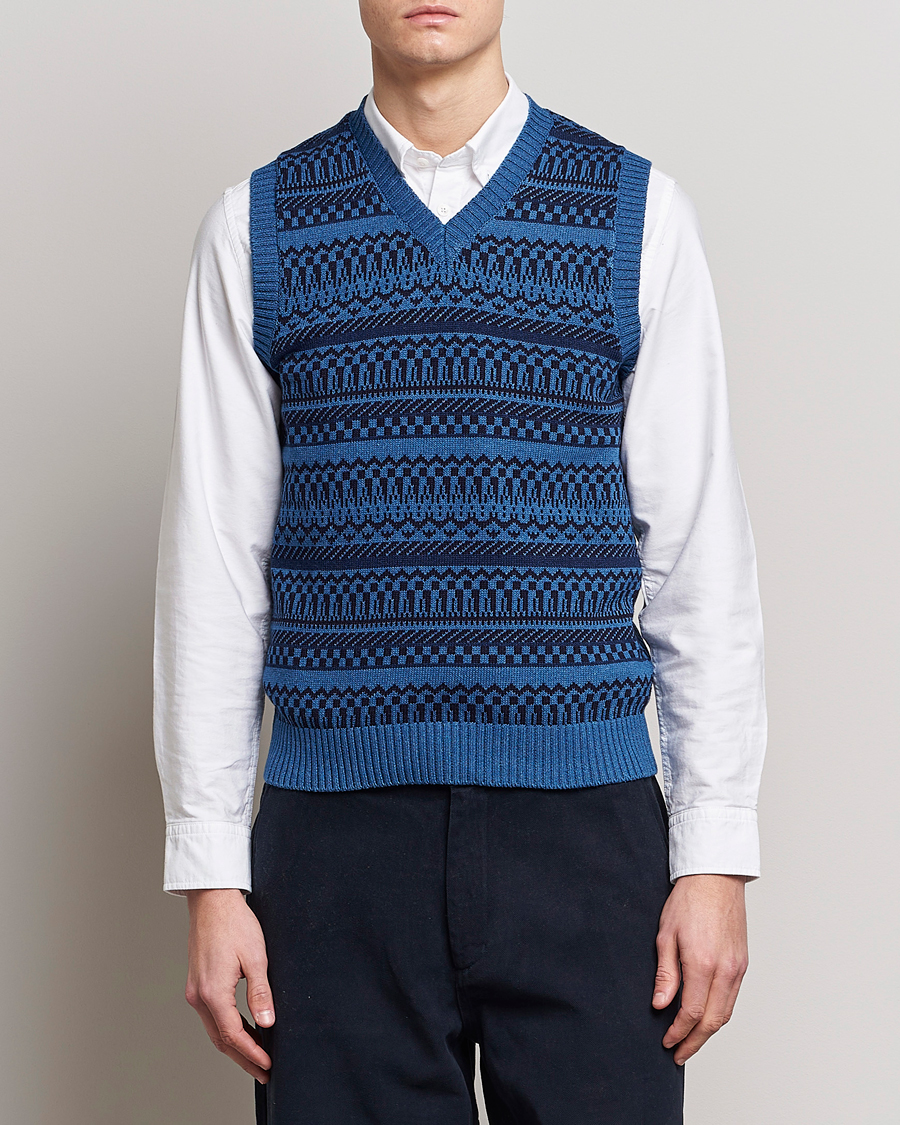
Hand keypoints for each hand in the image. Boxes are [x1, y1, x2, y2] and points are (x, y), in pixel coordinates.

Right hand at [185, 888, 274, 1082]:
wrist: (212, 900)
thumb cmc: (235, 923)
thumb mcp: (256, 957)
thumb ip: (261, 992)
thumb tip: (267, 1022)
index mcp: (213, 992)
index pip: (233, 1035)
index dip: (252, 1053)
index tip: (268, 1064)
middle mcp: (199, 996)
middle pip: (221, 1039)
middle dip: (243, 1058)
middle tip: (264, 1072)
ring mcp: (195, 990)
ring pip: (215, 1030)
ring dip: (234, 1046)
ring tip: (256, 1057)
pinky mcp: (197, 983)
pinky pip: (212, 1016)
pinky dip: (227, 1029)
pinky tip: (243, 1031)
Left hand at [652, 873, 749, 1064]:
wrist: (715, 878)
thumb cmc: (688, 901)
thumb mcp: (666, 935)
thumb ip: (665, 974)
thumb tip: (660, 1005)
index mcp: (703, 964)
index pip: (692, 1013)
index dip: (678, 1032)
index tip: (667, 1042)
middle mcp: (725, 970)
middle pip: (712, 1021)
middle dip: (694, 1042)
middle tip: (678, 1054)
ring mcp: (737, 968)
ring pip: (725, 1013)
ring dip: (708, 1032)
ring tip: (690, 1041)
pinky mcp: (743, 963)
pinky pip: (732, 998)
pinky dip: (719, 1014)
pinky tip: (705, 1017)